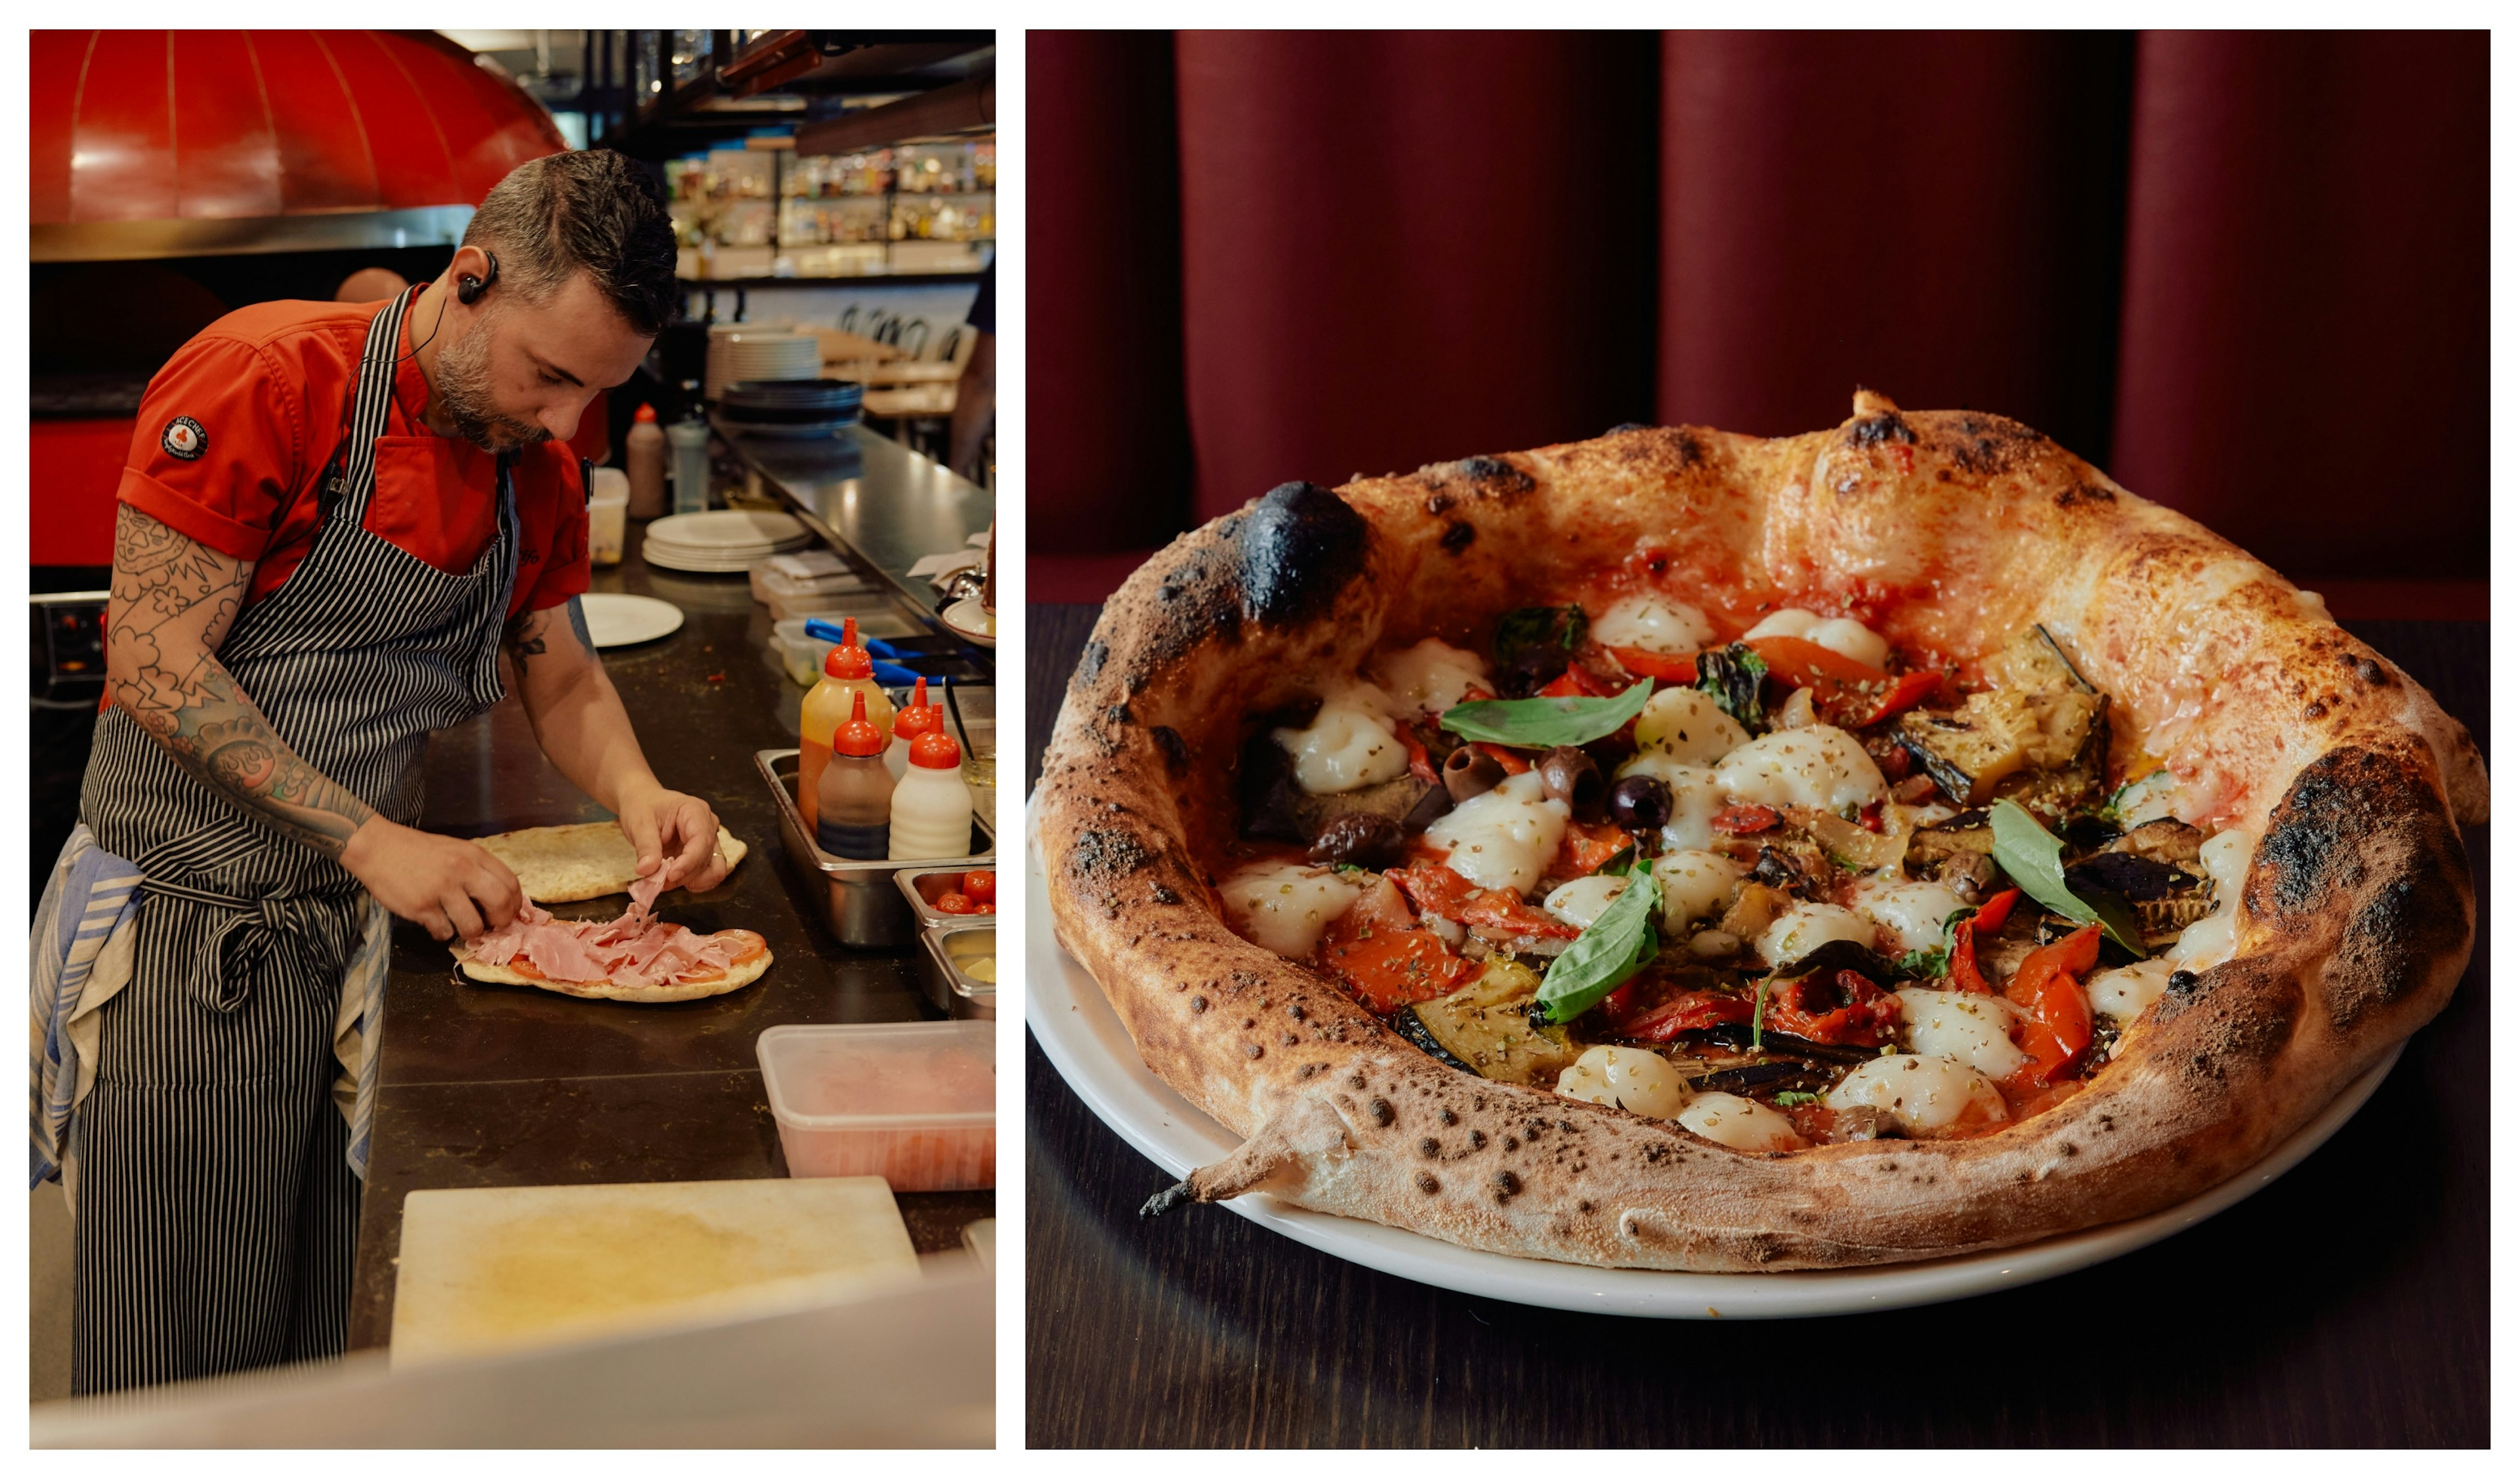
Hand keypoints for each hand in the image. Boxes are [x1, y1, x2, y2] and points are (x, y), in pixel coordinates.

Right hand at [341, 817, 523, 941]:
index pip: (511, 884)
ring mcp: (441, 889)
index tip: (510, 914)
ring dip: (471, 933)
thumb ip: (477, 869)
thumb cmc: (418, 850)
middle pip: (501, 904)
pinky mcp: (421, 906)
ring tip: (462, 928)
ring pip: (473, 925)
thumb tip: (500, 898)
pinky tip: (436, 923)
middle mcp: (462, 870)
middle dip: (501, 922)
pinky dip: (442, 933)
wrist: (377, 846)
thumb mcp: (455, 849)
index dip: (515, 905)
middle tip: (493, 927)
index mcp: (474, 855)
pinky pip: (443, 931)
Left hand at [615, 780, 729, 894]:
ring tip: (664, 882)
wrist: (642, 803)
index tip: (670, 876)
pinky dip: (690, 882)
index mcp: (696, 812)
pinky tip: (672, 881)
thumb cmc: (642, 807)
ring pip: (712, 870)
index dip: (689, 862)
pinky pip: (706, 873)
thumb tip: (647, 871)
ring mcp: (708, 841)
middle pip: (707, 859)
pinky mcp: (702, 853)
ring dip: (689, 881)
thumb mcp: (639, 824)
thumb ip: (646, 848)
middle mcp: (708, 826)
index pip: (701, 841)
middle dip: (684, 875)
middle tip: (658, 882)